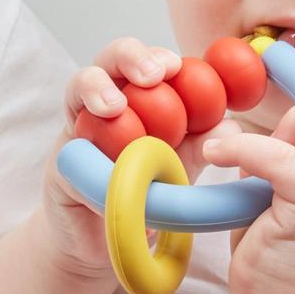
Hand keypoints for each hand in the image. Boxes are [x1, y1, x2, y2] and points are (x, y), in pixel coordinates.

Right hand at [44, 37, 239, 276]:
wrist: (108, 237)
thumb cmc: (145, 193)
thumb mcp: (181, 167)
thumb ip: (203, 146)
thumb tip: (231, 126)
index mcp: (143, 97)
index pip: (152, 63)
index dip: (164, 57)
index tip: (181, 65)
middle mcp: (110, 100)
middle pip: (115, 59)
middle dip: (134, 57)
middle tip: (155, 73)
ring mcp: (82, 124)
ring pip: (81, 84)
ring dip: (97, 87)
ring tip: (114, 105)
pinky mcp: (63, 157)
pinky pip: (70, 142)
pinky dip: (85, 143)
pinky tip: (99, 149)